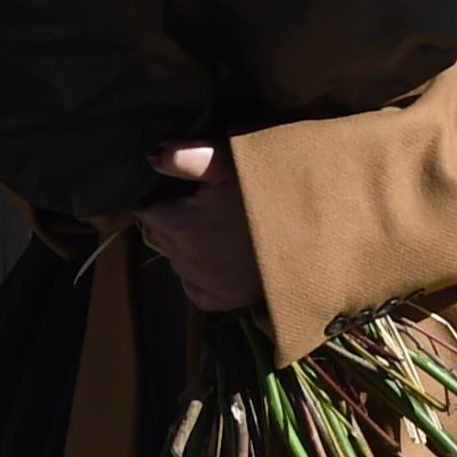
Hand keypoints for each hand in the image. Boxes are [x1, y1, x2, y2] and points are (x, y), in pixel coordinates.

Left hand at [123, 141, 259, 313]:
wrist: (310, 236)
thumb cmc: (267, 194)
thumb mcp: (229, 164)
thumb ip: (187, 157)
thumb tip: (153, 157)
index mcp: (177, 225)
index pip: (146, 210)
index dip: (164, 197)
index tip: (187, 190)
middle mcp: (182, 259)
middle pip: (161, 235)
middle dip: (175, 220)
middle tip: (208, 205)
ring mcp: (202, 282)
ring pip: (177, 260)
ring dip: (187, 246)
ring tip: (219, 228)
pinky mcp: (223, 300)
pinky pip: (195, 289)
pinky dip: (199, 276)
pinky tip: (219, 258)